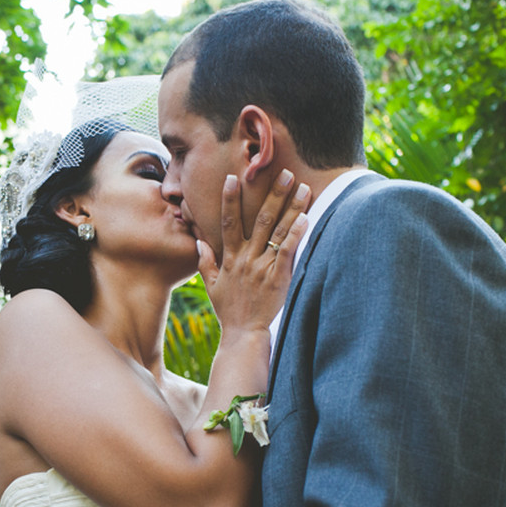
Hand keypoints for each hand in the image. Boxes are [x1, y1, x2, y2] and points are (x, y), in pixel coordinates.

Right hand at [200, 170, 309, 336]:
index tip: (234, 177)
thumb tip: (199, 241)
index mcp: (230, 258)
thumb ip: (205, 262)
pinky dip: (296, 234)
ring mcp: (262, 267)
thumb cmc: (230, 311)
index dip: (230, 199)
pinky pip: (288, 251)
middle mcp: (246, 258)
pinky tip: (306, 218)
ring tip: (304, 187)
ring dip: (291, 208)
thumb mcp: (212, 286)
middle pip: (259, 219)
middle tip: (285, 172)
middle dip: (273, 194)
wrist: (243, 334)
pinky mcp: (278, 278)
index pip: (228, 222)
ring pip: (277, 231)